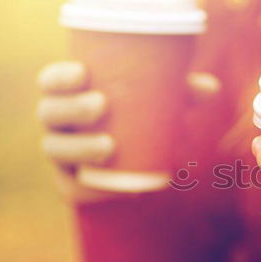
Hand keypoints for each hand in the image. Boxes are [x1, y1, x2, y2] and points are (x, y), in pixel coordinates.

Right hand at [37, 61, 220, 202]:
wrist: (130, 157)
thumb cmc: (140, 114)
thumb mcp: (159, 100)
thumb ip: (181, 92)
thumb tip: (210, 88)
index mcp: (67, 93)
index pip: (50, 81)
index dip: (59, 76)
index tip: (84, 72)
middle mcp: (57, 122)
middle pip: (50, 112)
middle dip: (71, 108)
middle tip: (101, 104)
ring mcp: (60, 152)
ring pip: (55, 149)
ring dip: (78, 146)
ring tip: (107, 145)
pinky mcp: (72, 182)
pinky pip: (73, 188)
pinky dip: (91, 189)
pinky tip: (113, 186)